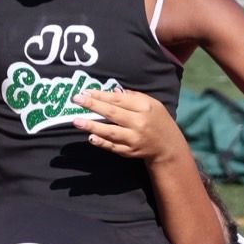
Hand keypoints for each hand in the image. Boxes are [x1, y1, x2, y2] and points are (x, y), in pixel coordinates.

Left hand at [71, 88, 185, 163]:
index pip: (118, 100)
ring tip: (76, 121)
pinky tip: (90, 137)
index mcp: (144, 108)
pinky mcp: (129, 152)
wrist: (167, 146)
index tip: (85, 92)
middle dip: (93, 106)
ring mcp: (133, 139)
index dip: (101, 95)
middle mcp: (138, 123)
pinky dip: (101, 142)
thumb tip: (112, 91)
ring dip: (92, 126)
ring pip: (110, 132)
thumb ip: (132, 97)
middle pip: (112, 113)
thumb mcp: (151, 104)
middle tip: (75, 100)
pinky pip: (112, 146)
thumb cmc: (157, 120)